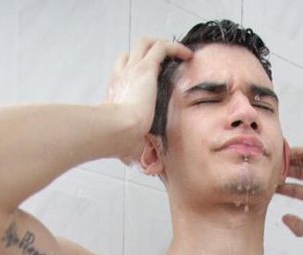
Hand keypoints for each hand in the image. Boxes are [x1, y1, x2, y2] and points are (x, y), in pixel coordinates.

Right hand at [104, 36, 192, 163]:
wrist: (116, 130)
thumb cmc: (117, 138)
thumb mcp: (127, 144)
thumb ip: (134, 150)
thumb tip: (138, 164)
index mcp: (116, 92)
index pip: (122, 72)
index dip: (134, 71)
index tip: (148, 79)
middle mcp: (122, 76)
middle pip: (132, 52)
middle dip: (148, 52)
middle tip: (163, 60)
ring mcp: (133, 70)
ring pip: (146, 43)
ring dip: (161, 44)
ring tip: (178, 52)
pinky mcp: (145, 68)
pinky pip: (162, 47)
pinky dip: (175, 47)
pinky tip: (186, 54)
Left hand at [276, 146, 302, 238]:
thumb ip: (296, 226)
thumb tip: (285, 218)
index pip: (298, 190)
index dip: (285, 189)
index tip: (271, 188)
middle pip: (297, 175)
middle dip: (283, 175)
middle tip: (269, 176)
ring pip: (300, 162)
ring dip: (286, 163)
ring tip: (272, 165)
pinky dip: (291, 152)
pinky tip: (279, 156)